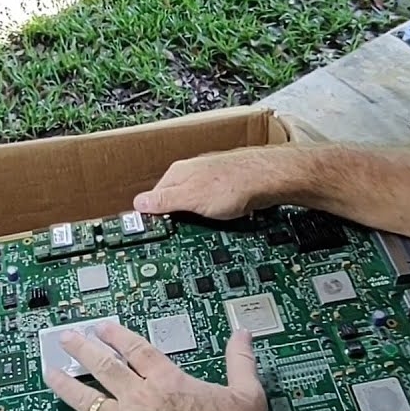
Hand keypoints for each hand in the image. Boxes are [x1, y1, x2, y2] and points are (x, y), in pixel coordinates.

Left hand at [41, 322, 269, 410]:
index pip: (136, 350)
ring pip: (86, 400)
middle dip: (82, 350)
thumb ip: (240, 362)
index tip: (101, 328)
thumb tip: (242, 334)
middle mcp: (140, 399)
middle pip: (104, 367)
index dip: (116, 336)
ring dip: (65, 384)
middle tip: (66, 339)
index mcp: (168, 381)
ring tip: (49, 373)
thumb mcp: (246, 394)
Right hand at [132, 146, 312, 218]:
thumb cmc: (234, 185)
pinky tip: (219, 222)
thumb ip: (165, 201)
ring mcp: (209, 178)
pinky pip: (211, 205)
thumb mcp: (192, 198)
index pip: (154, 198)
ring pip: (193, 204)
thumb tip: (139, 203)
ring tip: (201, 232)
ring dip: (195, 219)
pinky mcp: (226, 187)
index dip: (154, 218)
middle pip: (174, 201)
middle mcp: (191, 172)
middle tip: (180, 238)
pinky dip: (212, 216)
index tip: (154, 236)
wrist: (269, 179)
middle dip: (177, 220)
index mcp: (178, 174)